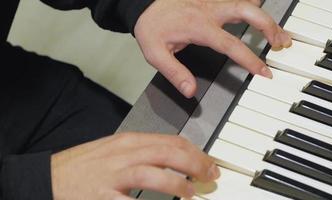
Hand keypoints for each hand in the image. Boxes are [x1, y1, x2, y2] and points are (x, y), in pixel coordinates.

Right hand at [51, 133, 218, 199]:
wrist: (48, 178)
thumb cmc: (83, 166)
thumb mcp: (115, 150)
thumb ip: (143, 151)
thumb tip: (171, 156)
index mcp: (128, 141)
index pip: (170, 140)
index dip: (195, 152)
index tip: (207, 162)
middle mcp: (123, 154)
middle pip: (167, 153)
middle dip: (195, 163)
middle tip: (209, 175)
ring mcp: (112, 175)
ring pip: (153, 173)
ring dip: (177, 183)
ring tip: (190, 193)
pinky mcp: (102, 197)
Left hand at [134, 0, 291, 97]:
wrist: (144, 4)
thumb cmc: (152, 27)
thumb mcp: (156, 53)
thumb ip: (174, 72)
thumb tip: (190, 90)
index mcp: (200, 27)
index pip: (232, 45)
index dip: (250, 59)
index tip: (263, 72)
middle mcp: (211, 11)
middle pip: (249, 12)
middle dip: (270, 27)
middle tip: (281, 44)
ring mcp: (213, 1)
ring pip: (247, 2)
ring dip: (266, 17)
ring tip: (279, 33)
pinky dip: (252, 4)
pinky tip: (259, 13)